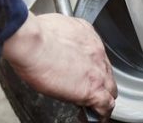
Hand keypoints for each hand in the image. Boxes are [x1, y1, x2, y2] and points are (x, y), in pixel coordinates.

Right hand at [2, 12, 116, 120]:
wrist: (32, 44)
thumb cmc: (34, 35)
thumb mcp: (53, 28)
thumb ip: (61, 38)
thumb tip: (53, 45)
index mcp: (86, 34)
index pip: (95, 53)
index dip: (89, 64)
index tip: (82, 69)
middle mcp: (96, 52)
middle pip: (106, 70)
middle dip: (99, 79)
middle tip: (86, 85)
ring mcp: (97, 72)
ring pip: (109, 88)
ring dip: (102, 95)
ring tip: (92, 104)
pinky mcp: (92, 90)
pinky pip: (105, 106)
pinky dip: (102, 113)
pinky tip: (96, 116)